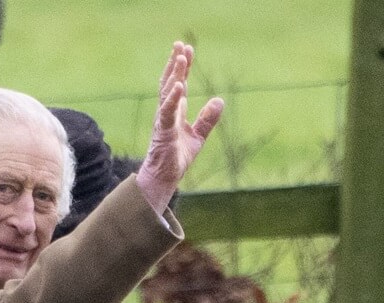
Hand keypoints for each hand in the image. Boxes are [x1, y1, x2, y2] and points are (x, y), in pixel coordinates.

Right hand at [136, 41, 224, 214]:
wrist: (164, 177)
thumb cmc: (177, 157)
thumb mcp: (198, 136)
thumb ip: (208, 119)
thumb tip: (220, 100)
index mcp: (175, 112)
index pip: (179, 84)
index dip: (183, 67)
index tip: (188, 49)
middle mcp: (167, 112)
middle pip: (170, 82)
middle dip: (176, 63)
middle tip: (181, 44)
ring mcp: (164, 120)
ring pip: (168, 92)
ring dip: (175, 74)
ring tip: (181, 58)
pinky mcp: (164, 131)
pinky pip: (168, 111)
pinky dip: (174, 98)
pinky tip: (180, 85)